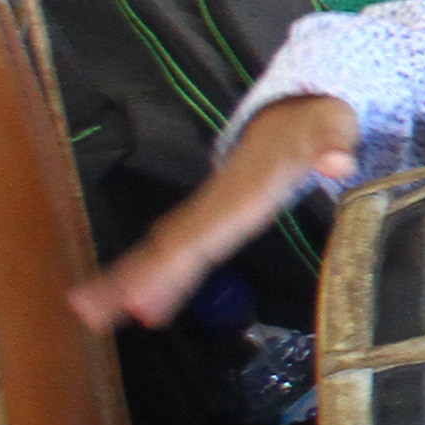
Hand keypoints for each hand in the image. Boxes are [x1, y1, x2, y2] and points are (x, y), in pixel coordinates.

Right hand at [68, 94, 359, 333]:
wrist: (295, 110)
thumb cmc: (316, 125)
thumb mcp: (332, 129)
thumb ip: (334, 144)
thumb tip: (338, 161)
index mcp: (244, 190)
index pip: (203, 232)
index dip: (172, 265)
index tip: (141, 297)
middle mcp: (217, 203)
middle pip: (169, 245)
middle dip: (129, 277)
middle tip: (89, 313)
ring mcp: (210, 211)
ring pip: (163, 249)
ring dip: (125, 279)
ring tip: (86, 314)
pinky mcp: (211, 220)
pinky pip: (176, 251)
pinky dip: (149, 275)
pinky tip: (130, 307)